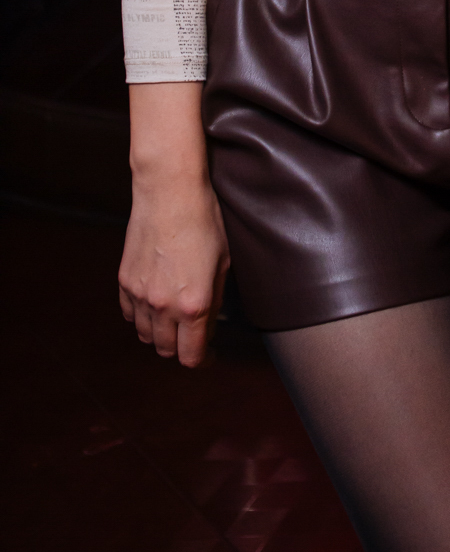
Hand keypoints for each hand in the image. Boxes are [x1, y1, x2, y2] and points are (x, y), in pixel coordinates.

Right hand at [118, 82, 230, 367]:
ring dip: (161, 334)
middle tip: (194, 336)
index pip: (192, 356)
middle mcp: (163, 305)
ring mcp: (139, 295)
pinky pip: (129, 315)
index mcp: (194, 304)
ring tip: (174, 320)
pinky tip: (153, 305)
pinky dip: (141, 317)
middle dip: (182, 347)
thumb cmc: (204, 221)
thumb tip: (209, 325)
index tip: (210, 356)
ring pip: (146, 336)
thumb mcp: (223, 263)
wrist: (170, 191)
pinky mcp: (124, 281)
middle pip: (167, 350)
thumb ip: (215, 300)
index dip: (203, 361)